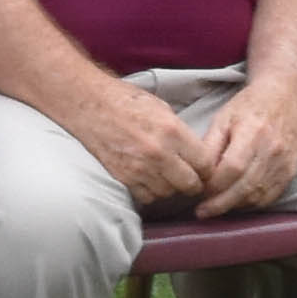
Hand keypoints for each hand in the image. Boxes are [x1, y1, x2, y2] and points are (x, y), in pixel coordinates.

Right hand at [65, 79, 214, 209]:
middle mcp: (158, 153)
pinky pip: (148, 196)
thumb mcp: (161, 108)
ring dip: (171, 187)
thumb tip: (194, 153)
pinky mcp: (124, 178)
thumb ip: (180, 133)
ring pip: (169, 193)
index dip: (207, 168)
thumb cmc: (125, 101)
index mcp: (172, 131)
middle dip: (194, 182)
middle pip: (190, 184)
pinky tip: (149, 178)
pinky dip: (151, 191)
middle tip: (190, 177)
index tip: (204, 168)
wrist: (90, 104)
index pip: (204, 163)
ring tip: (166, 175)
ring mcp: (140, 168)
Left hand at [194, 76, 296, 211]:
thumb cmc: (251, 105)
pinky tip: (236, 203)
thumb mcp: (224, 117)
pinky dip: (251, 204)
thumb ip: (210, 145)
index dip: (213, 185)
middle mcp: (272, 150)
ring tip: (216, 207)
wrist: (287, 97)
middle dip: (220, 204)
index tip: (197, 193)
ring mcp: (284, 163)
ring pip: (257, 197)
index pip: (232, 168)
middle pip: (245, 187)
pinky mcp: (290, 172)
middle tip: (202, 212)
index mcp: (253, 132)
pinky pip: (269, 197)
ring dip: (235, 206)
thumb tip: (197, 174)